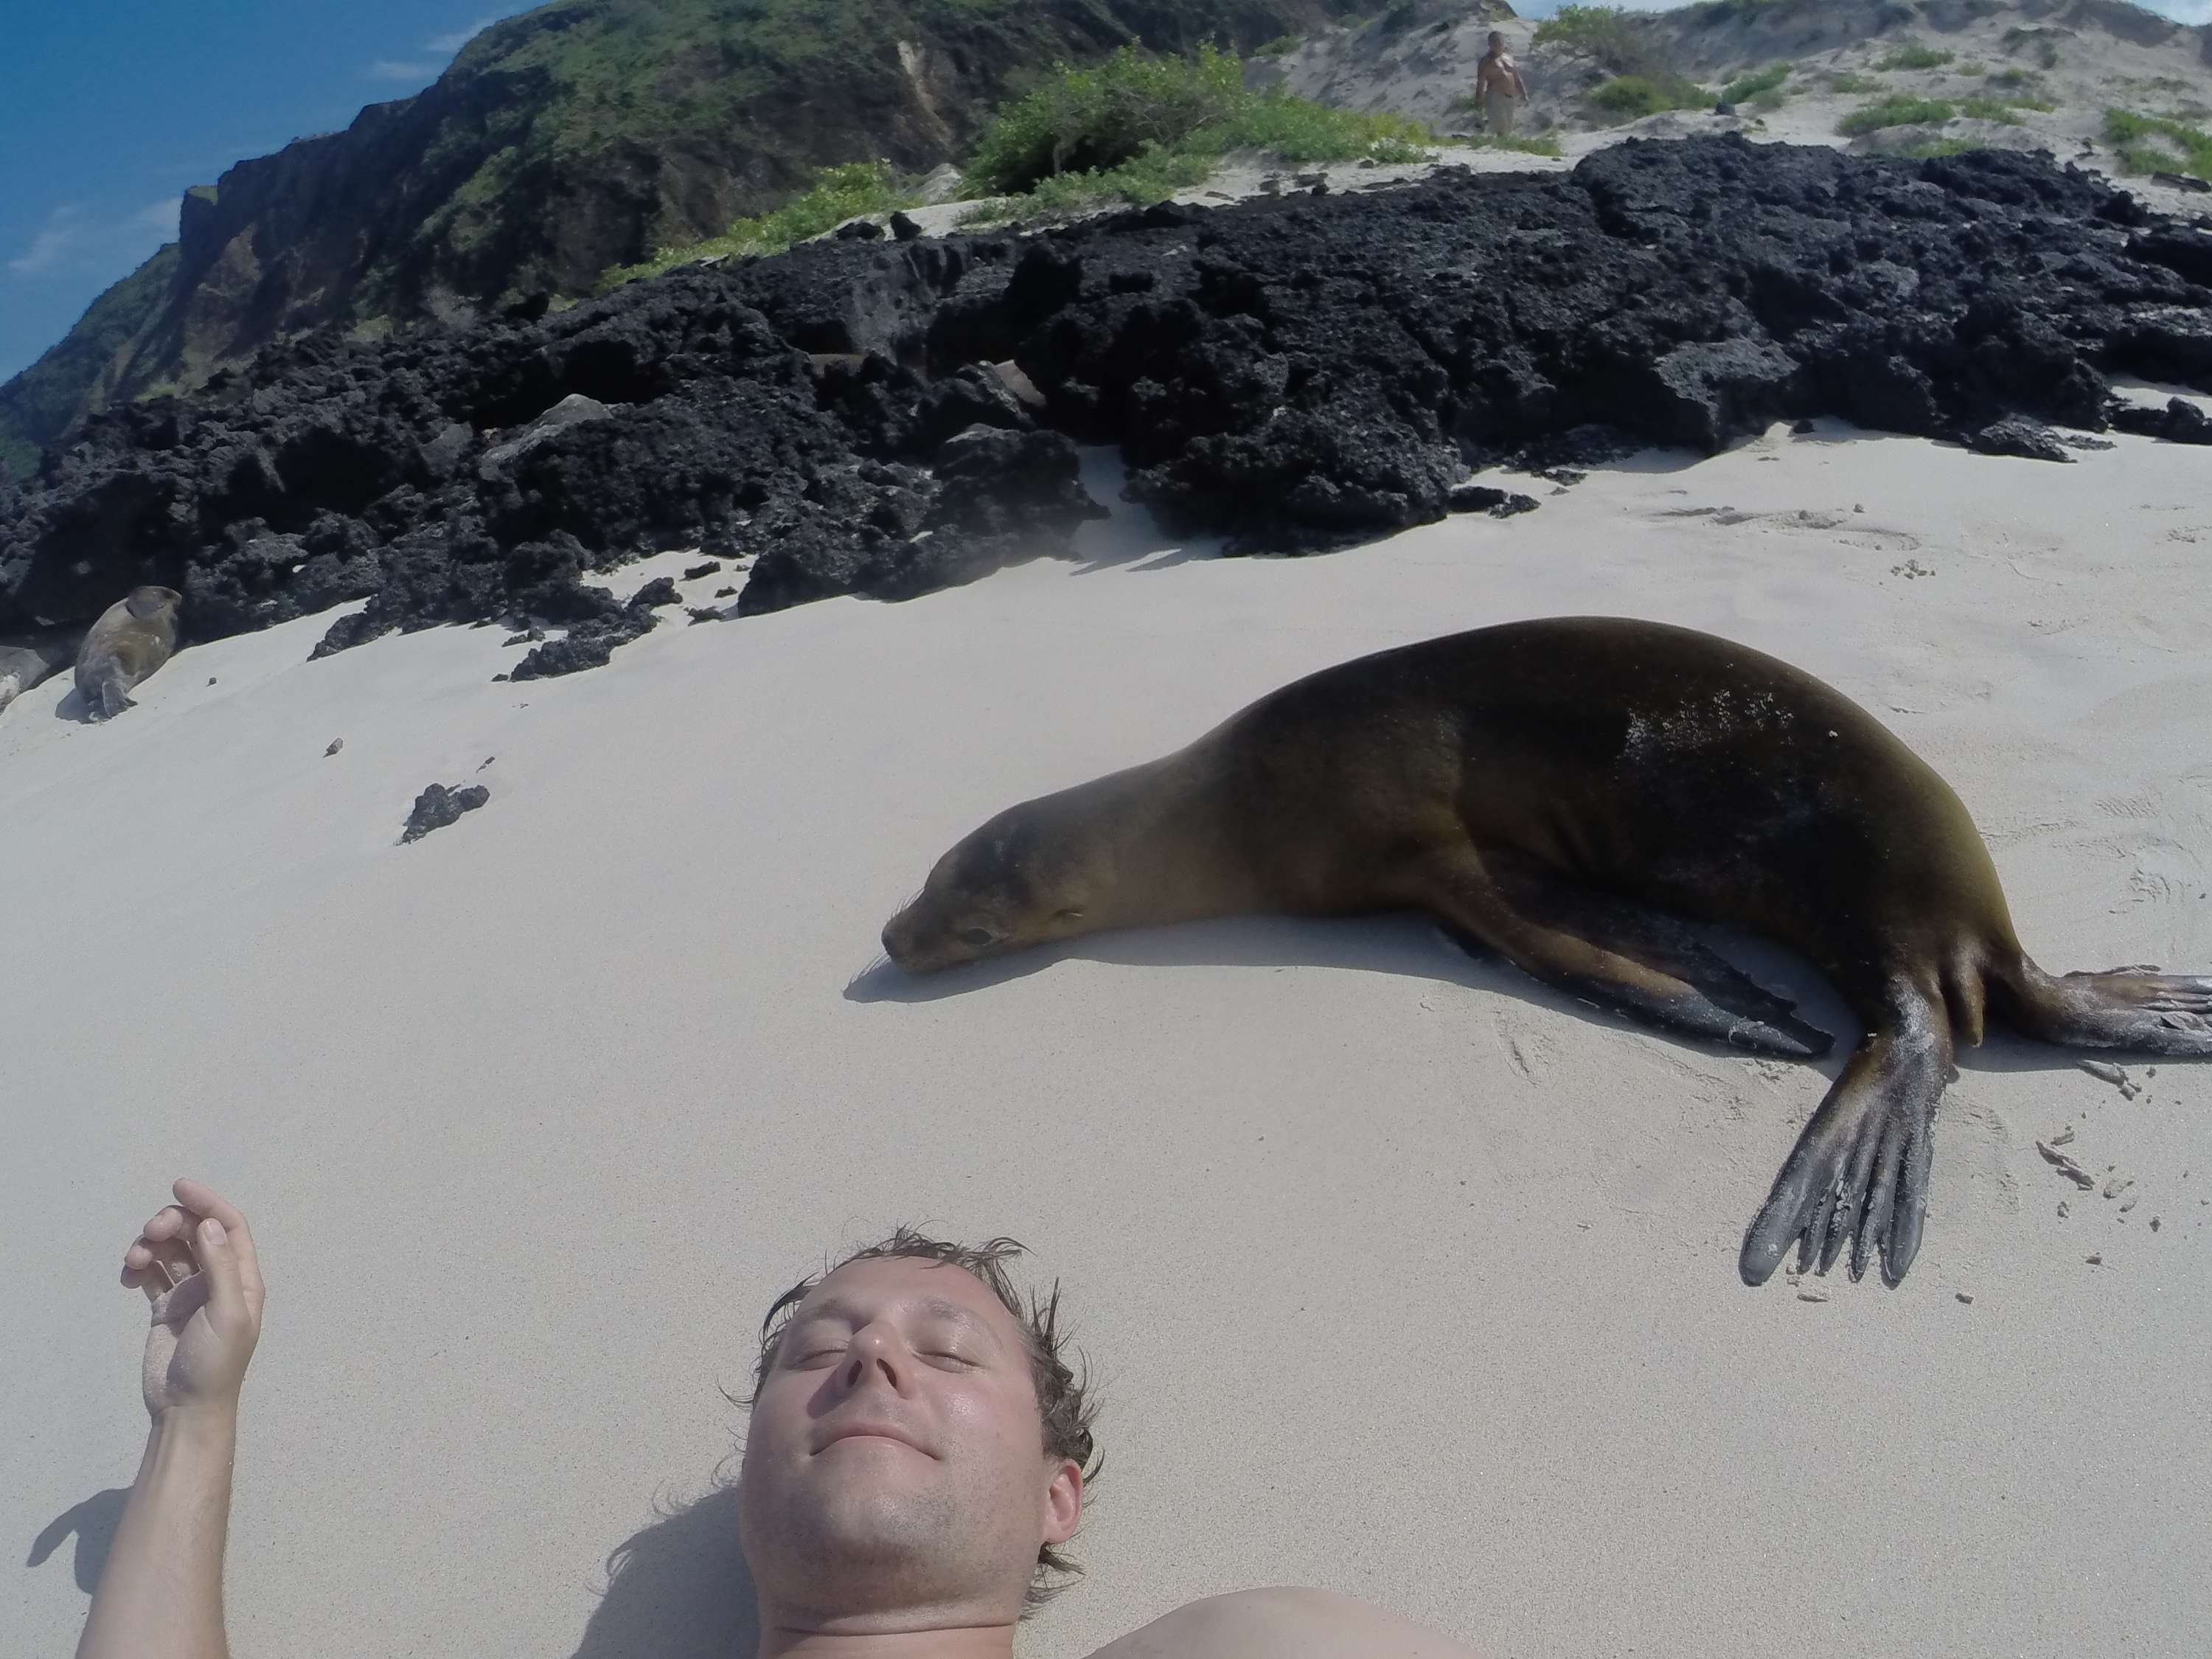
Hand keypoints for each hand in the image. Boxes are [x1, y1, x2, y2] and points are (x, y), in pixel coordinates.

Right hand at [120, 1180, 264, 1423]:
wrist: (186, 1409)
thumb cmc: (216, 1365)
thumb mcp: (228, 1313)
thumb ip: (221, 1267)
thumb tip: (210, 1224)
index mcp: (243, 1278)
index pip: (229, 1227)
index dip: (208, 1202)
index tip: (180, 1186)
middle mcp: (219, 1279)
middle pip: (196, 1233)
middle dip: (172, 1223)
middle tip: (150, 1231)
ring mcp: (191, 1292)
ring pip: (170, 1250)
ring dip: (151, 1244)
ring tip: (134, 1258)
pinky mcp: (166, 1307)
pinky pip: (151, 1274)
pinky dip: (139, 1267)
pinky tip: (129, 1277)